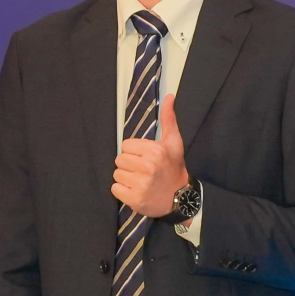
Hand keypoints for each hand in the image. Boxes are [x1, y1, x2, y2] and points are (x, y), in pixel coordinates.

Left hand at [112, 92, 188, 218]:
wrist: (180, 198)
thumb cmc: (174, 167)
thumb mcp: (173, 142)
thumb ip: (168, 119)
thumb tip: (169, 96)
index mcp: (154, 151)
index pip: (125, 146)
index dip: (134, 152)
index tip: (146, 159)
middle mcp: (147, 167)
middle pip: (119, 160)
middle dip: (129, 165)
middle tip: (144, 171)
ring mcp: (140, 184)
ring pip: (116, 175)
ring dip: (126, 179)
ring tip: (141, 181)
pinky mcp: (134, 199)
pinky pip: (115, 189)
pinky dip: (123, 192)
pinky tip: (136, 191)